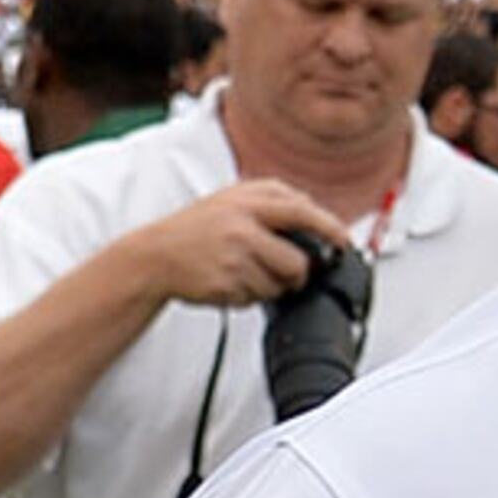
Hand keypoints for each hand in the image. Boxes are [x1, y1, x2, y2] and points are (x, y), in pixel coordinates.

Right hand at [116, 181, 345, 309]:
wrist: (154, 255)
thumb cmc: (196, 230)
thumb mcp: (232, 201)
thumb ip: (273, 203)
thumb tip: (318, 216)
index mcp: (248, 198)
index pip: (303, 212)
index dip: (329, 229)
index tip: (344, 242)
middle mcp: (243, 222)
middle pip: (298, 260)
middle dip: (298, 274)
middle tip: (290, 274)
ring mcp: (235, 253)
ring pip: (280, 284)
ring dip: (270, 286)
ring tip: (243, 272)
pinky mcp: (227, 281)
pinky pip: (257, 298)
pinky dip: (249, 296)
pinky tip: (229, 281)